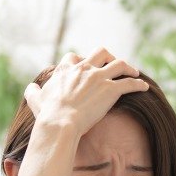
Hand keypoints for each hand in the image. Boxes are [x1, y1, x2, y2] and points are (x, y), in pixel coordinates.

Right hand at [23, 48, 149, 136]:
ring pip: (119, 64)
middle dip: (109, 57)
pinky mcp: (111, 90)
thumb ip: (33, 92)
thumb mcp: (36, 99)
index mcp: (66, 70)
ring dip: (128, 67)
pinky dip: (138, 84)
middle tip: (114, 65)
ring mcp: (99, 78)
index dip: (82, 62)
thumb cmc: (48, 114)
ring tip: (134, 73)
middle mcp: (84, 69)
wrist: (60, 122)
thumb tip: (31, 88)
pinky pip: (130, 83)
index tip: (87, 68)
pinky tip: (145, 87)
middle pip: (101, 53)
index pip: (74, 57)